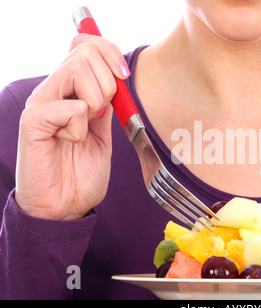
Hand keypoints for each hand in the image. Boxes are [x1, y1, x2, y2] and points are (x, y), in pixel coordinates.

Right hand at [15, 34, 129, 219]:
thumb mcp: (104, 135)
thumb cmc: (81, 174)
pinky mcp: (33, 121)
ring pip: (76, 69)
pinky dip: (80, 127)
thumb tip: (116, 78)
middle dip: (107, 84)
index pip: (85, 45)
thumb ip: (106, 107)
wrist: (64, 207)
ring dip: (94, 103)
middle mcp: (53, 90)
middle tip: (100, 114)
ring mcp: (41, 103)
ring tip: (84, 130)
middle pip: (85, 52)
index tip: (124, 76)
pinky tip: (70, 142)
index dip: (109, 51)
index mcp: (70, 91)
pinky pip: (70, 106)